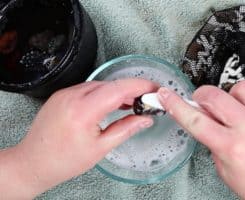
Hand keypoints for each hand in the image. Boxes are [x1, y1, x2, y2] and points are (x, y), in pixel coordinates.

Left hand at [0, 79, 156, 198]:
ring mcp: (65, 94)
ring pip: (99, 85)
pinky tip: (110, 102)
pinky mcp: (61, 95)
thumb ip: (126, 129)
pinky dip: (102, 93)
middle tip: (145, 98)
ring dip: (116, 91)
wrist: (33, 162)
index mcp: (82, 111)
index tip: (153, 87)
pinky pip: (87, 88)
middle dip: (131, 89)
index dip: (139, 86)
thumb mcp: (100, 148)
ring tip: (130, 102)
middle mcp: (72, 97)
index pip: (118, 89)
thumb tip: (144, 119)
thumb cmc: (63, 160)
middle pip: (110, 84)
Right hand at [158, 80, 244, 199]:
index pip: (195, 120)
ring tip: (236, 110)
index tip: (166, 95)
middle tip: (203, 103)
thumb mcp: (227, 171)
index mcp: (234, 148)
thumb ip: (214, 143)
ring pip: (241, 87)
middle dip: (202, 97)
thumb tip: (206, 121)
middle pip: (214, 96)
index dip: (175, 105)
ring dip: (232, 97)